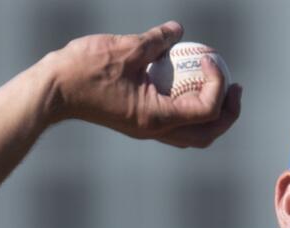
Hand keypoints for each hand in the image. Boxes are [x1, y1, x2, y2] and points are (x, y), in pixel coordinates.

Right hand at [42, 20, 241, 148]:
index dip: (217, 85)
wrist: (53, 90)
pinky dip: (190, 108)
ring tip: (221, 88)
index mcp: (157, 118)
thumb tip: (179, 30)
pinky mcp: (139, 122)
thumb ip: (157, 40)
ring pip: (192, 134)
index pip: (206, 110)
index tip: (210, 59)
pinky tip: (190, 83)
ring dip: (212, 115)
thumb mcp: (127, 47)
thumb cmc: (85, 69)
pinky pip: (176, 122)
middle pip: (207, 134)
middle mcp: (156, 131)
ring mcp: (147, 130)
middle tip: (236, 87)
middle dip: (227, 113)